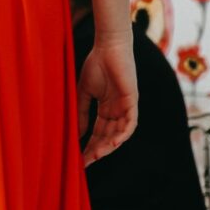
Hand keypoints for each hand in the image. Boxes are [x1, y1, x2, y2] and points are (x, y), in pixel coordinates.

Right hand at [79, 37, 137, 163]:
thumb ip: (82, 112)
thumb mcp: (84, 92)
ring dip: (108, 146)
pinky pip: (130, 123)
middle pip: (108, 137)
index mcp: (107, 109)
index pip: (98, 133)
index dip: (89, 146)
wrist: (108, 46)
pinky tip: (112, 144)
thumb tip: (77, 133)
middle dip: (96, 151)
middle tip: (85, 163)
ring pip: (119, 134)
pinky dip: (123, 134)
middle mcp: (118, 111)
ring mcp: (126, 107)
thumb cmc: (96, 65)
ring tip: (95, 156)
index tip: (78, 159)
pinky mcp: (132, 101)